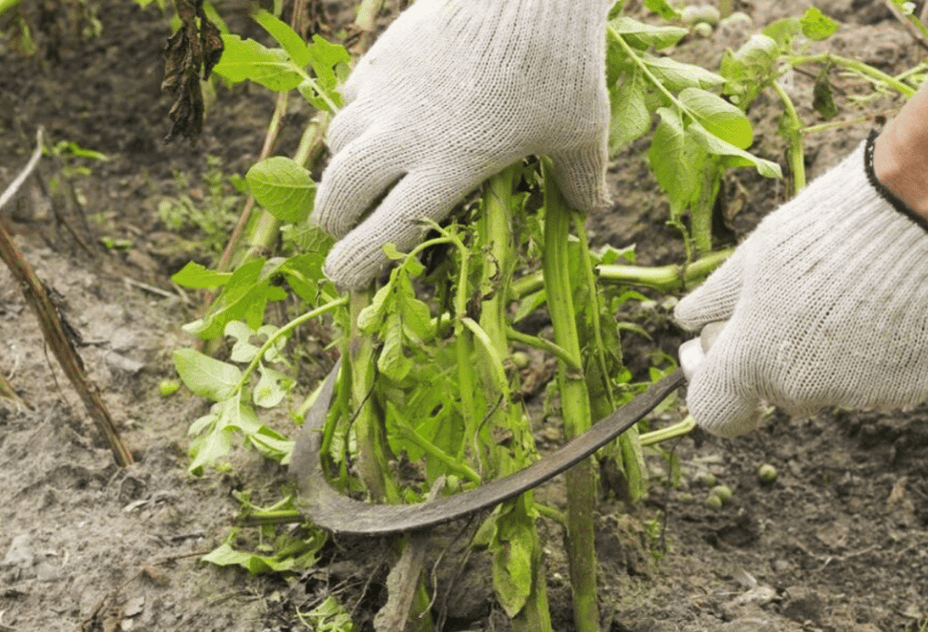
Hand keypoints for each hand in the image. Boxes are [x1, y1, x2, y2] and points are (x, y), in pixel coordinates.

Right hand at [314, 0, 611, 289]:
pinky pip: (351, 98)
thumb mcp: (581, 129)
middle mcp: (406, 134)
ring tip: (358, 179)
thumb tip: (594, 210)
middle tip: (338, 232)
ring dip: (343, 168)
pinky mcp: (384, 55)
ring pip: (338, 143)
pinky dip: (356, 118)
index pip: (387, 230)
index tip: (342, 281)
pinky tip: (378, 121)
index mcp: (451, 166)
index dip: (357, 263)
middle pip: (342, 191)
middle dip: (333, 221)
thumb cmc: (561, 63)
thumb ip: (581, 177)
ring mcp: (388, 92)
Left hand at [675, 136, 927, 436]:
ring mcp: (861, 394)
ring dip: (828, 355)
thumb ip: (717, 297)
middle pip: (775, 390)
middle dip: (772, 356)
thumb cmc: (830, 226)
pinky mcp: (912, 388)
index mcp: (755, 359)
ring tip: (851, 292)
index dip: (708, 384)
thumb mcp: (757, 253)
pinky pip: (881, 379)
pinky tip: (888, 305)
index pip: (713, 410)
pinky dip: (877, 352)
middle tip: (789, 301)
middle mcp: (805, 390)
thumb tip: (687, 318)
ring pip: (831, 385)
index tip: (711, 357)